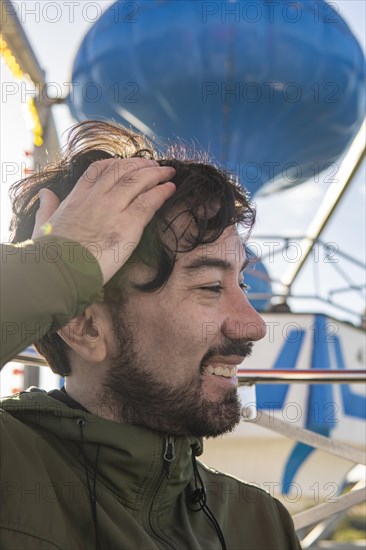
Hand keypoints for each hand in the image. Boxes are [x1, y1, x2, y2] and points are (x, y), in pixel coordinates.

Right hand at [32, 158, 175, 283]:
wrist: (57, 273)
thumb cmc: (49, 256)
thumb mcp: (42, 226)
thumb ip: (47, 208)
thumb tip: (46, 193)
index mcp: (76, 198)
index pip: (98, 170)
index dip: (116, 164)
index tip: (127, 164)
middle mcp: (95, 198)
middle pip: (122, 170)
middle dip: (140, 165)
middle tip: (154, 166)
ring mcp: (112, 209)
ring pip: (138, 181)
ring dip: (156, 174)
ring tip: (168, 173)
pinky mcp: (127, 225)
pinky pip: (149, 202)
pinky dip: (161, 192)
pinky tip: (170, 189)